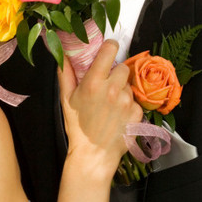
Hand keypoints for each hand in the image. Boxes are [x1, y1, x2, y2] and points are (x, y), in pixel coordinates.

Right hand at [58, 40, 141, 173]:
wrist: (94, 153)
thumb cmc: (78, 126)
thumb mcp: (66, 99)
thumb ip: (65, 73)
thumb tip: (63, 55)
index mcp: (94, 82)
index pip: (110, 49)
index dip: (110, 48)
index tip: (107, 52)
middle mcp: (113, 89)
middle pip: (122, 66)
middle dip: (115, 73)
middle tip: (106, 86)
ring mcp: (127, 101)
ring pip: (129, 84)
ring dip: (122, 89)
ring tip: (110, 104)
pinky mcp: (137, 112)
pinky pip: (135, 100)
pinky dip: (128, 104)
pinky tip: (118, 114)